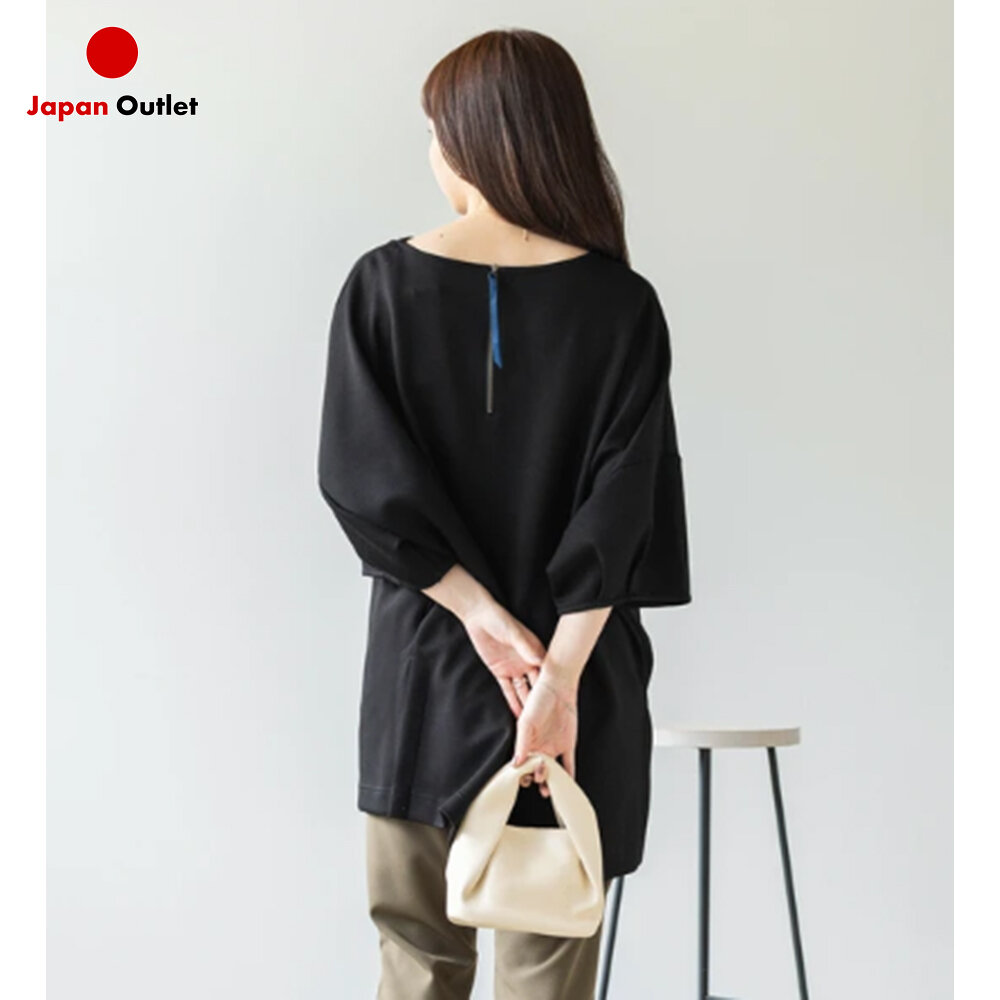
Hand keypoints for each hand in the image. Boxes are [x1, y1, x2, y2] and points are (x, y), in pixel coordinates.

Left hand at [461, 597, 546, 716]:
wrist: (478, 616)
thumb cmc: (499, 620)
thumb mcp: (513, 633)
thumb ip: (525, 646)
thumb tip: (540, 659)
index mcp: (535, 653)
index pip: (547, 675)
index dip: (554, 689)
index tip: (563, 705)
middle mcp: (528, 663)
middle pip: (537, 687)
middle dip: (543, 704)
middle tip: (550, 722)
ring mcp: (515, 669)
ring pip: (523, 691)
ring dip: (528, 707)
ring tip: (535, 725)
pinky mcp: (500, 672)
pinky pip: (507, 690)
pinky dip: (512, 702)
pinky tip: (517, 716)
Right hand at [512, 672, 578, 796]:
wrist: (559, 687)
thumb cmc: (539, 699)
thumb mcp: (526, 721)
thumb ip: (521, 743)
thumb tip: (515, 764)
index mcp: (525, 742)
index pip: (521, 763)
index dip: (520, 773)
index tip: (521, 779)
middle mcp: (538, 747)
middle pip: (534, 769)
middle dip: (534, 777)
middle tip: (537, 778)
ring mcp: (553, 747)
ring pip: (550, 771)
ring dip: (548, 781)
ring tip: (547, 789)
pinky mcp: (567, 745)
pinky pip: (568, 764)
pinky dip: (568, 776)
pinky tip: (567, 784)